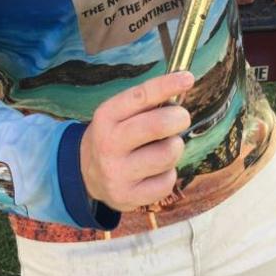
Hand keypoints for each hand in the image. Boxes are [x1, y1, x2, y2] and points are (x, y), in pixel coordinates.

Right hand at [80, 72, 192, 210]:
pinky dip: (169, 173)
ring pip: (169, 154)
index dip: (167, 85)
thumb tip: (182, 87)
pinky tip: (156, 171)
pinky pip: (168, 181)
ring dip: (174, 147)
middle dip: (179, 118)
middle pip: (158, 125)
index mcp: (106, 116)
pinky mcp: (129, 197)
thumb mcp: (119, 114)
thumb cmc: (116, 135)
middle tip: (181, 118)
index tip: (188, 77)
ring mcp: (118, 173)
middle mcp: (108, 144)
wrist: (88, 174)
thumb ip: (147, 103)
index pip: (140, 96)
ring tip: (164, 147)